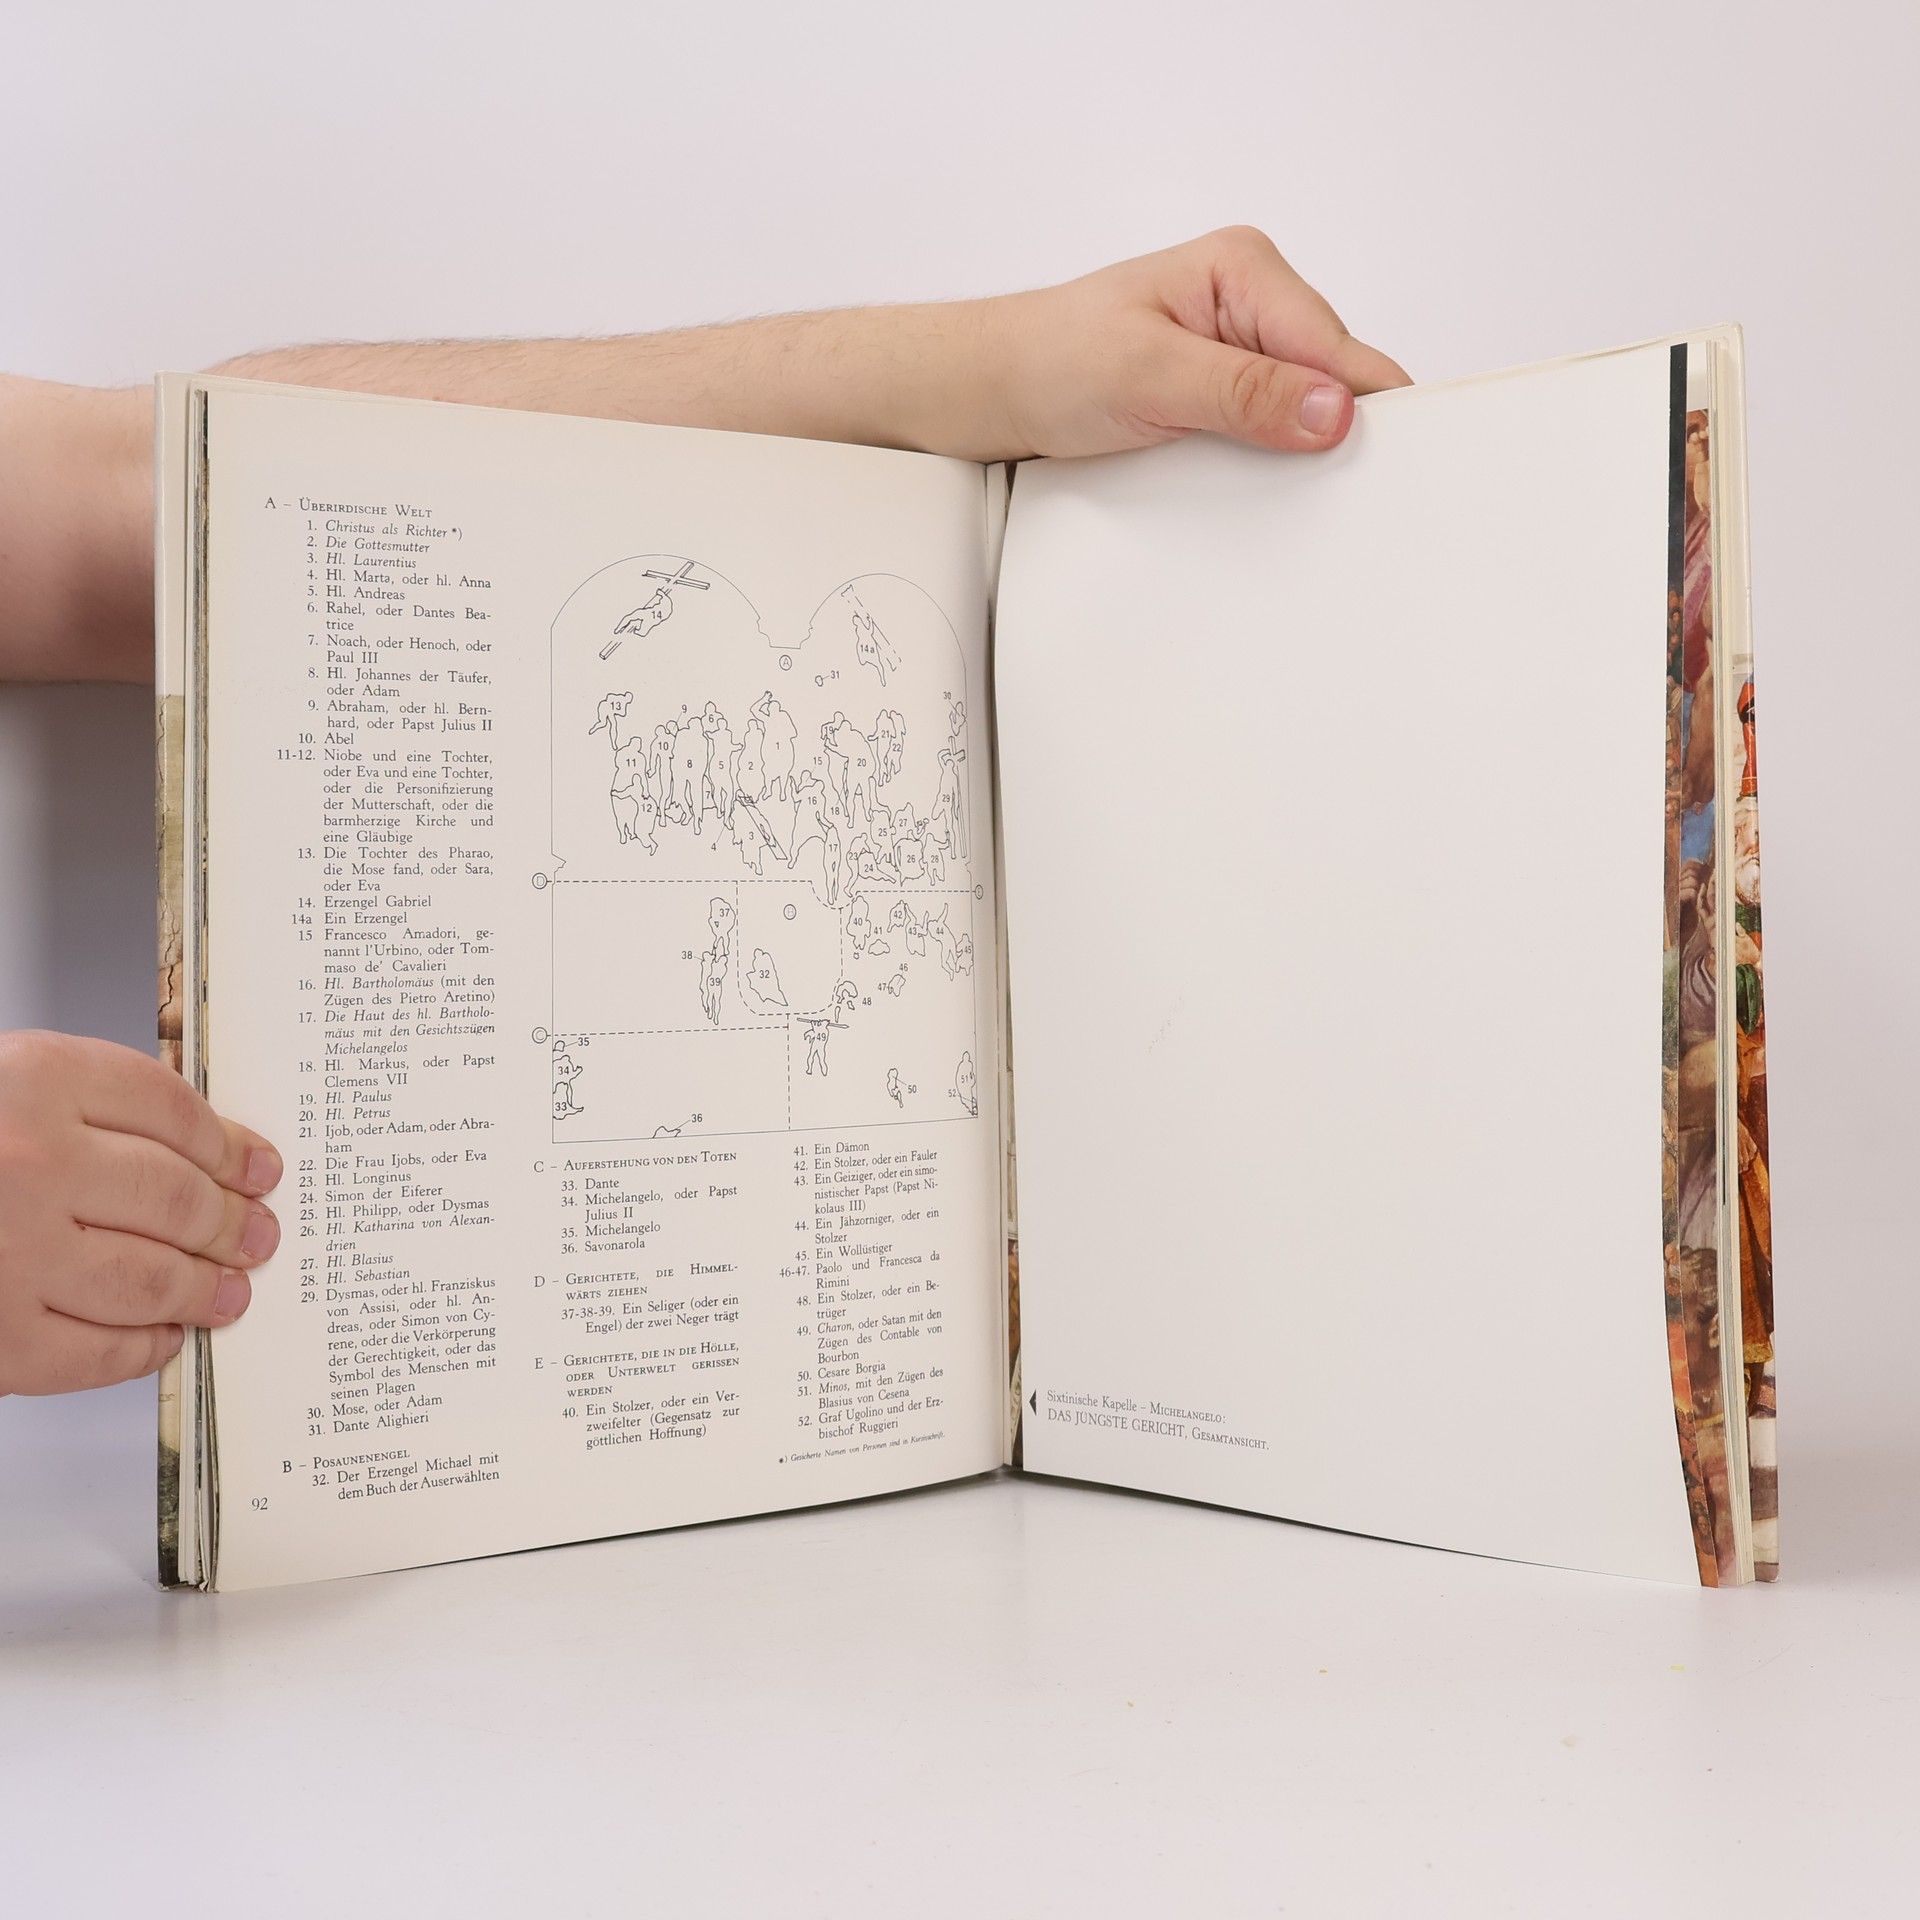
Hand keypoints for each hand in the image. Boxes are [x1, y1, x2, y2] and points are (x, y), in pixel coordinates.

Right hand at [0, 1031, 281, 1394]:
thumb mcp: (3, 1083)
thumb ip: (89, 1105)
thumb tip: (202, 1150)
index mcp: (34, 1081)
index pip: (175, 1114)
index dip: (231, 1146)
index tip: (259, 1168)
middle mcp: (30, 1163)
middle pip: (177, 1197)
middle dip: (232, 1223)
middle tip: (259, 1235)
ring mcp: (12, 1254)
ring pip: (152, 1277)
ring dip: (204, 1288)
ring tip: (230, 1290)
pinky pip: (97, 1352)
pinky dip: (144, 1348)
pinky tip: (162, 1337)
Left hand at [983, 226, 1410, 458]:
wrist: (994, 389)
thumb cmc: (1052, 362)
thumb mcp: (1149, 376)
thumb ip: (1242, 394)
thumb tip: (1331, 410)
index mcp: (1245, 269)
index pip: (1337, 346)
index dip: (1364, 409)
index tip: (1375, 469)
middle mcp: (1253, 301)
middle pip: (1334, 378)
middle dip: (1329, 434)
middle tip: (1313, 492)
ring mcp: (1240, 348)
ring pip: (1308, 409)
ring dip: (1295, 452)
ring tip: (1263, 483)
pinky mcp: (1224, 389)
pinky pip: (1273, 429)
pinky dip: (1267, 460)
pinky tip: (1246, 479)